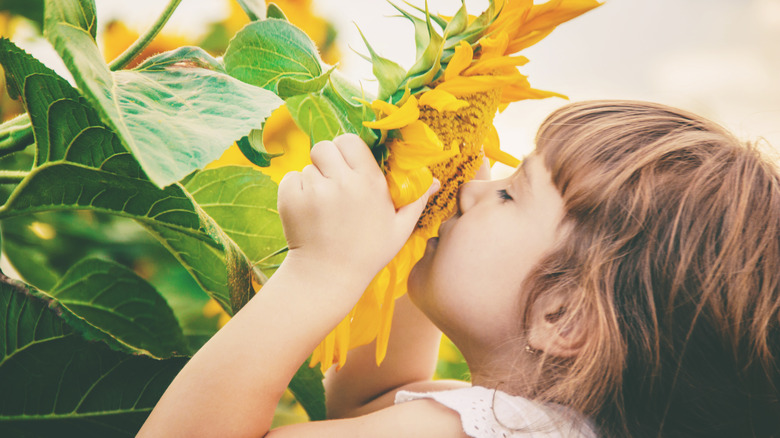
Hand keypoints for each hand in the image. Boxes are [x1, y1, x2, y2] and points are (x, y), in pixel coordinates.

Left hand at [277, 134, 438, 288]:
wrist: (327, 278)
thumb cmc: (368, 253)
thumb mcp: (399, 228)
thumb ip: (417, 199)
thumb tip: (435, 180)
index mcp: (370, 183)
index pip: (350, 141)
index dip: (347, 150)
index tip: (348, 167)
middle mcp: (342, 182)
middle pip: (325, 146)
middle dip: (327, 160)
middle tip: (332, 182)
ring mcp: (314, 190)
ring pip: (308, 166)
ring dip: (313, 179)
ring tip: (323, 206)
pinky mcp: (291, 199)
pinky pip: (291, 179)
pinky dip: (296, 191)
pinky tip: (308, 212)